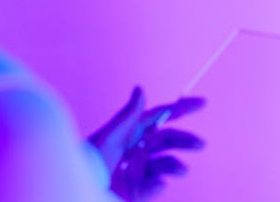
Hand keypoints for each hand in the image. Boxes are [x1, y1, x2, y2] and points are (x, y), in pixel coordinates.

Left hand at [88, 87, 204, 200]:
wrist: (77, 188)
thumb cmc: (89, 161)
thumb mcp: (110, 136)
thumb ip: (129, 115)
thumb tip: (140, 88)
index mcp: (132, 132)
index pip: (161, 116)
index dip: (181, 108)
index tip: (202, 103)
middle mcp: (138, 150)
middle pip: (168, 141)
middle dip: (185, 140)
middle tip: (200, 144)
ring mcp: (138, 171)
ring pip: (166, 164)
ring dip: (176, 165)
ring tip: (181, 169)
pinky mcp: (136, 192)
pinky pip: (154, 187)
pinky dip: (159, 185)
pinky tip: (158, 184)